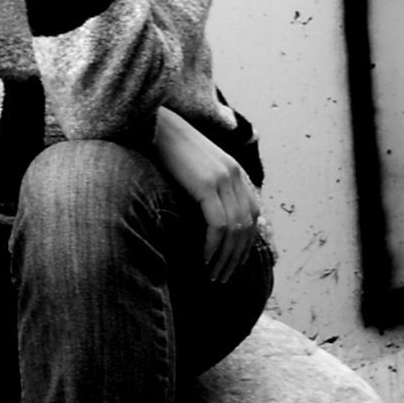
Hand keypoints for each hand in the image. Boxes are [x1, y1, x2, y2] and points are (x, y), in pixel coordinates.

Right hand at [153, 106, 259, 282]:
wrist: (151, 124)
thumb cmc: (164, 149)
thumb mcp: (193, 169)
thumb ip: (207, 189)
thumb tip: (209, 218)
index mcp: (235, 171)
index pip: (252, 215)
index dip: (245, 243)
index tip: (232, 264)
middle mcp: (235, 175)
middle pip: (247, 226)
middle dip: (236, 256)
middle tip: (223, 278)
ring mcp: (223, 179)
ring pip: (235, 229)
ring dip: (225, 257)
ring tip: (213, 275)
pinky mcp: (207, 184)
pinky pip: (218, 224)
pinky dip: (213, 246)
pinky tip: (204, 259)